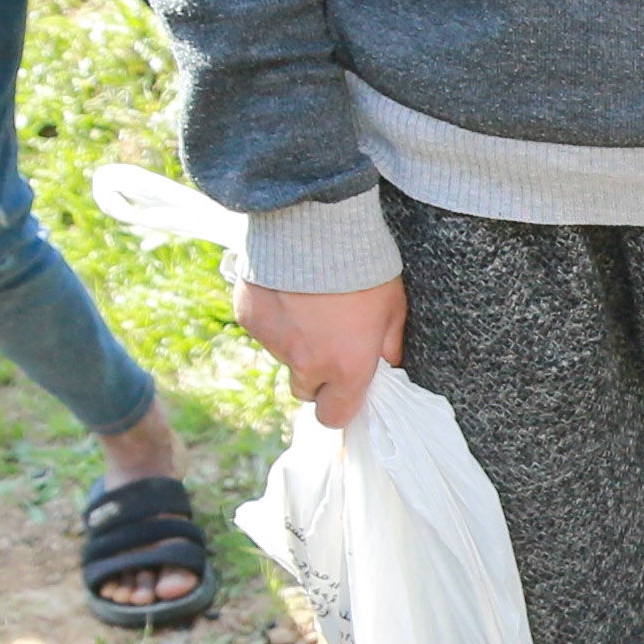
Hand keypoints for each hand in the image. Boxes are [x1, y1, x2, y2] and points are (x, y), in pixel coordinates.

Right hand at [234, 272, 404, 428]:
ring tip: (309, 303)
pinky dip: (273, 316)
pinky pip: (262, 329)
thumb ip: (389, 345)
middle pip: (305, 389)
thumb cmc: (364, 267)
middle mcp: (306, 363)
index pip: (334, 416)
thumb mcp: (394, 308)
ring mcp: (274, 342)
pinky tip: (287, 289)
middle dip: (316, 374)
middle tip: (327, 340)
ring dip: (294, 341)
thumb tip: (386, 365)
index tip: (342, 391)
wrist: (317, 227)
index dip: (338, 406)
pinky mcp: (249, 318)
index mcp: (347, 368)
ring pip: (282, 356)